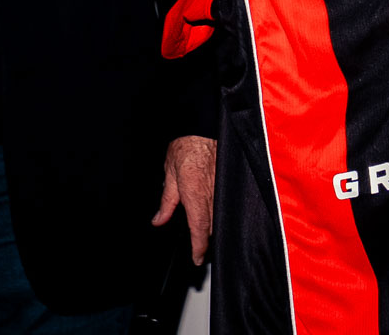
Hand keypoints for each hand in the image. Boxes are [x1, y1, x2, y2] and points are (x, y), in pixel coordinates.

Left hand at [152, 134, 216, 265]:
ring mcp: (223, 190)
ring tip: (208, 235)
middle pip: (212, 227)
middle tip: (200, 249)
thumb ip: (166, 202)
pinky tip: (219, 215)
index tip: (197, 259)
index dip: (199, 248)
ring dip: (215, 227)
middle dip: (206, 240)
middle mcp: (212, 195)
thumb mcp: (169, 175)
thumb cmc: (185, 147)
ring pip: (221, 218)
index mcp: (195, 196)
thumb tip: (158, 220)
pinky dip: (222, 213)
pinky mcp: (230, 183)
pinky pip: (227, 205)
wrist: (203, 128)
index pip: (199, 230)